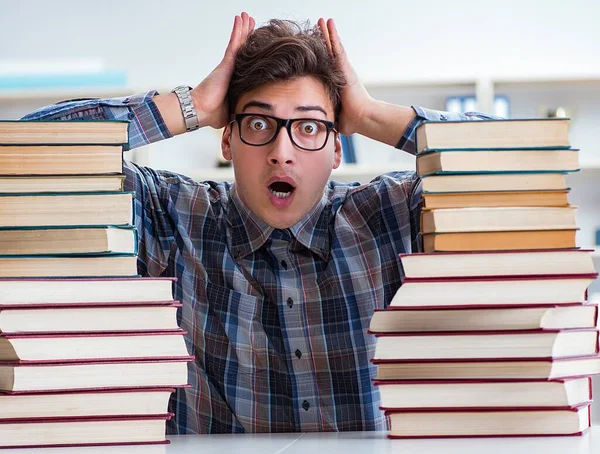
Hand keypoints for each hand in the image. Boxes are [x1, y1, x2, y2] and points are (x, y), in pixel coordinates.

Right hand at [191, 12, 254, 128]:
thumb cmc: (212, 113)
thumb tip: (247, 116)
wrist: (201, 111)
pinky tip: (241, 19)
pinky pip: (234, 43)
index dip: (249, 50)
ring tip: (247, 16)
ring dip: (243, 28)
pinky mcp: (226, 63)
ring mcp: (228, 65)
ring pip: (239, 43)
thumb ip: (240, 108)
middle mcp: (231, 70)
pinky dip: (238, 31)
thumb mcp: (233, 110)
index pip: (244, 62)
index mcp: (233, 80)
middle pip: (242, 48)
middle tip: (251, 22)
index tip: (256, 43)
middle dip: (247, 35)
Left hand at [317, 18, 374, 136]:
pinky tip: (328, 23)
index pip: (326, 66)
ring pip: (332, 46)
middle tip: (317, 26)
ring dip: (327, 33)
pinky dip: (332, 35)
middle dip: (323, 39)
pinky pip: (336, 47)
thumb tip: (320, 126)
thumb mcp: (334, 117)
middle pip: (329, 52)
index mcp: (337, 83)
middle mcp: (341, 73)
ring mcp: (343, 69)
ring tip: (322, 20)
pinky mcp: (345, 67)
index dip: (320, 56)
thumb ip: (327, 118)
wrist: (362, 118)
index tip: (314, 48)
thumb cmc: (352, 120)